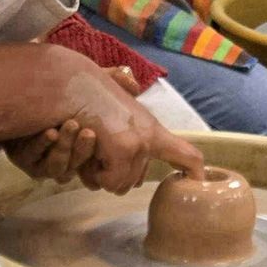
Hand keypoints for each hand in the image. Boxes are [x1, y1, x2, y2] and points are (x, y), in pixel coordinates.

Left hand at [6, 66, 138, 182]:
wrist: (21, 94)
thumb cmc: (61, 94)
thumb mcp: (90, 85)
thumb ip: (113, 85)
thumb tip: (134, 85)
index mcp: (90, 154)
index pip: (105, 169)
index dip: (111, 164)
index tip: (119, 147)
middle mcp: (70, 163)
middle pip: (83, 171)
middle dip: (86, 151)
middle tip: (90, 131)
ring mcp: (47, 164)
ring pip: (59, 168)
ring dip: (66, 147)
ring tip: (69, 125)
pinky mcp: (27, 162)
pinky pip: (35, 160)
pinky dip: (42, 145)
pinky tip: (48, 131)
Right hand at [57, 60, 203, 194]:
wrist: (66, 83)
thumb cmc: (80, 92)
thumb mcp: (107, 93)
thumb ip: (123, 89)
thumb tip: (131, 82)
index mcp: (149, 127)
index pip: (186, 155)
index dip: (194, 174)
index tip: (200, 184)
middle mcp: (150, 135)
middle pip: (133, 182)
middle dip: (110, 178)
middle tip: (93, 158)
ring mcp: (140, 142)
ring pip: (119, 185)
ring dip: (97, 175)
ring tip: (86, 150)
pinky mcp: (126, 148)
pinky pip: (109, 181)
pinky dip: (91, 173)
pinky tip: (85, 153)